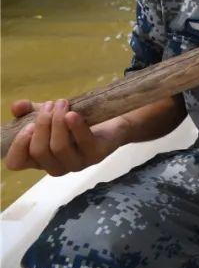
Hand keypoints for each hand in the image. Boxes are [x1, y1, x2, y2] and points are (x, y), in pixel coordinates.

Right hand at [5, 99, 127, 175]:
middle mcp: (55, 165)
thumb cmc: (76, 120)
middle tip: (53, 104)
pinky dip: (76, 127)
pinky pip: (83, 143)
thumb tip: (17, 107)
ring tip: (63, 102)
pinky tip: (73, 114)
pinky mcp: (96, 155)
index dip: (18, 146)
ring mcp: (76, 163)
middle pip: (39, 151)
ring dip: (58, 122)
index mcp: (39, 158)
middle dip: (43, 124)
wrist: (113, 119)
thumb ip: (31, 110)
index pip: (17, 163)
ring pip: (59, 148)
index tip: (27, 125)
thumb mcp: (50, 113)